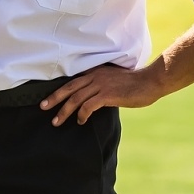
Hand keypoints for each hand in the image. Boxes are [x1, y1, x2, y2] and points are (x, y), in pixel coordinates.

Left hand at [40, 64, 166, 125]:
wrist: (151, 81)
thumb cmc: (136, 83)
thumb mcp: (115, 81)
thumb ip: (103, 87)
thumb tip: (95, 99)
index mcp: (96, 72)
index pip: (73, 81)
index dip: (60, 89)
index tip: (49, 97)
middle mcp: (95, 77)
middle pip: (69, 88)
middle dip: (54, 98)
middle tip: (42, 107)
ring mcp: (101, 85)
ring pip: (75, 98)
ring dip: (64, 111)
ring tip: (56, 121)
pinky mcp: (107, 95)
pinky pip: (88, 106)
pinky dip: (81, 114)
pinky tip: (80, 121)